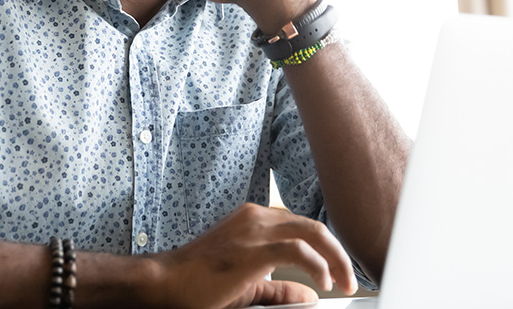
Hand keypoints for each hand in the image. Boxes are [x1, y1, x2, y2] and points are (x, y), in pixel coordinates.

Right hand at [147, 203, 357, 308]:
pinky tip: (324, 283)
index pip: (301, 227)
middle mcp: (256, 217)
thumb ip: (278, 288)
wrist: (164, 283)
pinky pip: (300, 251)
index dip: (325, 249)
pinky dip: (318, 266)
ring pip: (312, 232)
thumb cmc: (196, 283)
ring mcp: (255, 229)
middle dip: (337, 253)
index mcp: (253, 220)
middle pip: (313, 226)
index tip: (337, 271)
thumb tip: (309, 295)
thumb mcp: (246, 286)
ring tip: (343, 282)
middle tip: (348, 279)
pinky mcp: (254, 248)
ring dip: (335, 259)